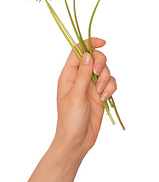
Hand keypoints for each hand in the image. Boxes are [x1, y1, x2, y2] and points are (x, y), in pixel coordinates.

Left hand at [55, 38, 116, 154]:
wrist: (77, 139)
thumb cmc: (70, 119)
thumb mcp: (75, 95)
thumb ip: (82, 74)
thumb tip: (87, 54)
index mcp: (69, 75)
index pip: (78, 52)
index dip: (89, 43)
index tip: (102, 42)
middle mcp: (81, 77)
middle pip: (95, 58)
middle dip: (100, 64)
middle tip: (97, 74)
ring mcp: (91, 85)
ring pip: (105, 70)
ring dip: (106, 79)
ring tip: (101, 93)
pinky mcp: (100, 93)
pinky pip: (110, 83)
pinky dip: (111, 88)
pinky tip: (106, 97)